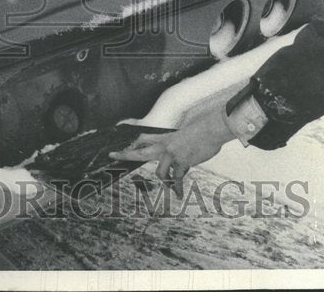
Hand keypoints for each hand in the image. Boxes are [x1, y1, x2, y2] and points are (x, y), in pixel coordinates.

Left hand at [109, 103, 235, 197]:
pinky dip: (177, 188)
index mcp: (165, 138)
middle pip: (140, 151)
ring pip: (160, 173)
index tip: (124, 147)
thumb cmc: (201, 133)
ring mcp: (172, 154)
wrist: (211, 129)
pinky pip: (176, 180)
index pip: (144, 138)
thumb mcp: (184, 137)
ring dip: (165, 181)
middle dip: (125, 154)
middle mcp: (165, 146)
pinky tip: (178, 195)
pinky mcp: (182, 162)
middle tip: (112, 155)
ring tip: (172, 187)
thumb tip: (178, 161)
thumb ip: (178, 147)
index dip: (133, 143)